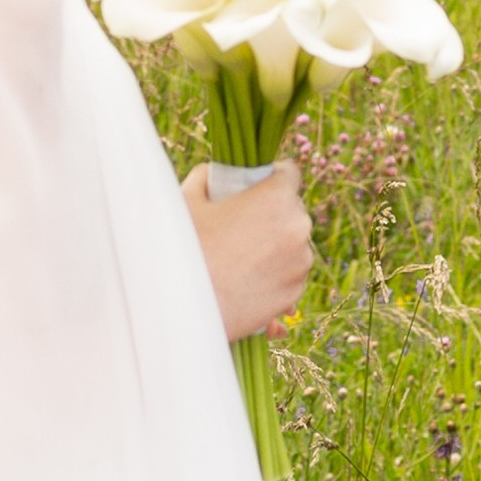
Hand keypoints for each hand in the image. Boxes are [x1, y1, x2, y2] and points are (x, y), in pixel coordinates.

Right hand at [182, 160, 314, 342]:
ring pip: (292, 244)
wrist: (180, 308)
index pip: (288, 172)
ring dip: (275, 246)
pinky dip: (274, 274)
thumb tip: (214, 175)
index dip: (270, 178)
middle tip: (240, 227)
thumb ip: (206, 177)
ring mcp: (299, 262)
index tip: (256, 188)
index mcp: (276, 197)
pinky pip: (289, 274)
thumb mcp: (187, 200)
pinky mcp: (294, 292)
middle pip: (291, 210)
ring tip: (240, 258)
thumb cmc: (183, 249)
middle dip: (271, 215)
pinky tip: (245, 278)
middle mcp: (298, 227)